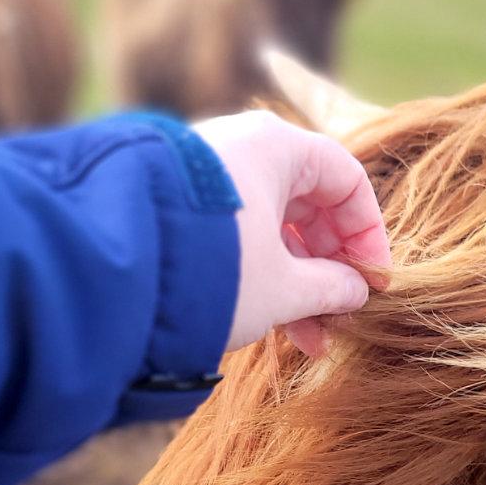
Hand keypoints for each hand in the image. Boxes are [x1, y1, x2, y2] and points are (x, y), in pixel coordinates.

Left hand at [193, 110, 390, 357]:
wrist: (111, 273)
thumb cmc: (214, 270)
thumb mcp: (284, 289)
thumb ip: (330, 288)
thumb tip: (354, 292)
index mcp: (276, 147)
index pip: (346, 180)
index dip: (369, 235)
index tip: (374, 282)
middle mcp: (240, 149)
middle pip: (308, 204)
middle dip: (329, 267)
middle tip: (340, 315)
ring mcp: (205, 176)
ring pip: (271, 226)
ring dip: (296, 281)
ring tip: (308, 337)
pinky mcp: (177, 206)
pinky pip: (237, 235)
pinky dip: (259, 273)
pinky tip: (271, 323)